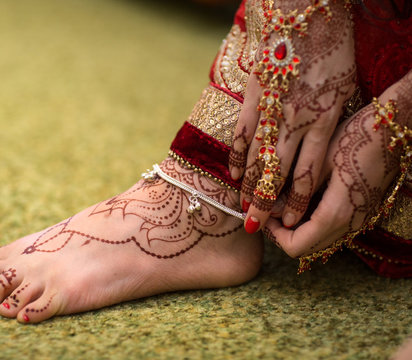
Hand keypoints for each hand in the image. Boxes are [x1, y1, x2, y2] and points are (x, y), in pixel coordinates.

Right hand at [229, 0, 355, 232]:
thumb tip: (321, 147)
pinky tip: (232, 172)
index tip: (289, 222)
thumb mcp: (344, 86)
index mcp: (324, 120)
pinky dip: (235, 154)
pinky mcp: (252, 96)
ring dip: (248, 185)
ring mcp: (271, 109)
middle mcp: (296, 121)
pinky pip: (241, 132)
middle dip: (266, 203)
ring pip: (257, 157)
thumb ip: (330, 120)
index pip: (307, 173)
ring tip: (242, 206)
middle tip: (255, 226)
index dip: (296, 201)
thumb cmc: (332, 45)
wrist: (304, 10)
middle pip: (278, 173)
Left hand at [266, 70, 411, 258]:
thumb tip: (269, 210)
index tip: (263, 214)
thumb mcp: (318, 162)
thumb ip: (294, 191)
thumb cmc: (356, 138)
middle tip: (269, 208)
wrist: (394, 126)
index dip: (274, 235)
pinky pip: (331, 228)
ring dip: (297, 228)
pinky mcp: (362, 210)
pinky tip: (301, 197)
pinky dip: (311, 221)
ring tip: (282, 200)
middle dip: (283, 233)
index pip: (296, 246)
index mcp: (337, 214)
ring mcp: (359, 219)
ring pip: (319, 240)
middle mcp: (350, 224)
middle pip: (307, 247)